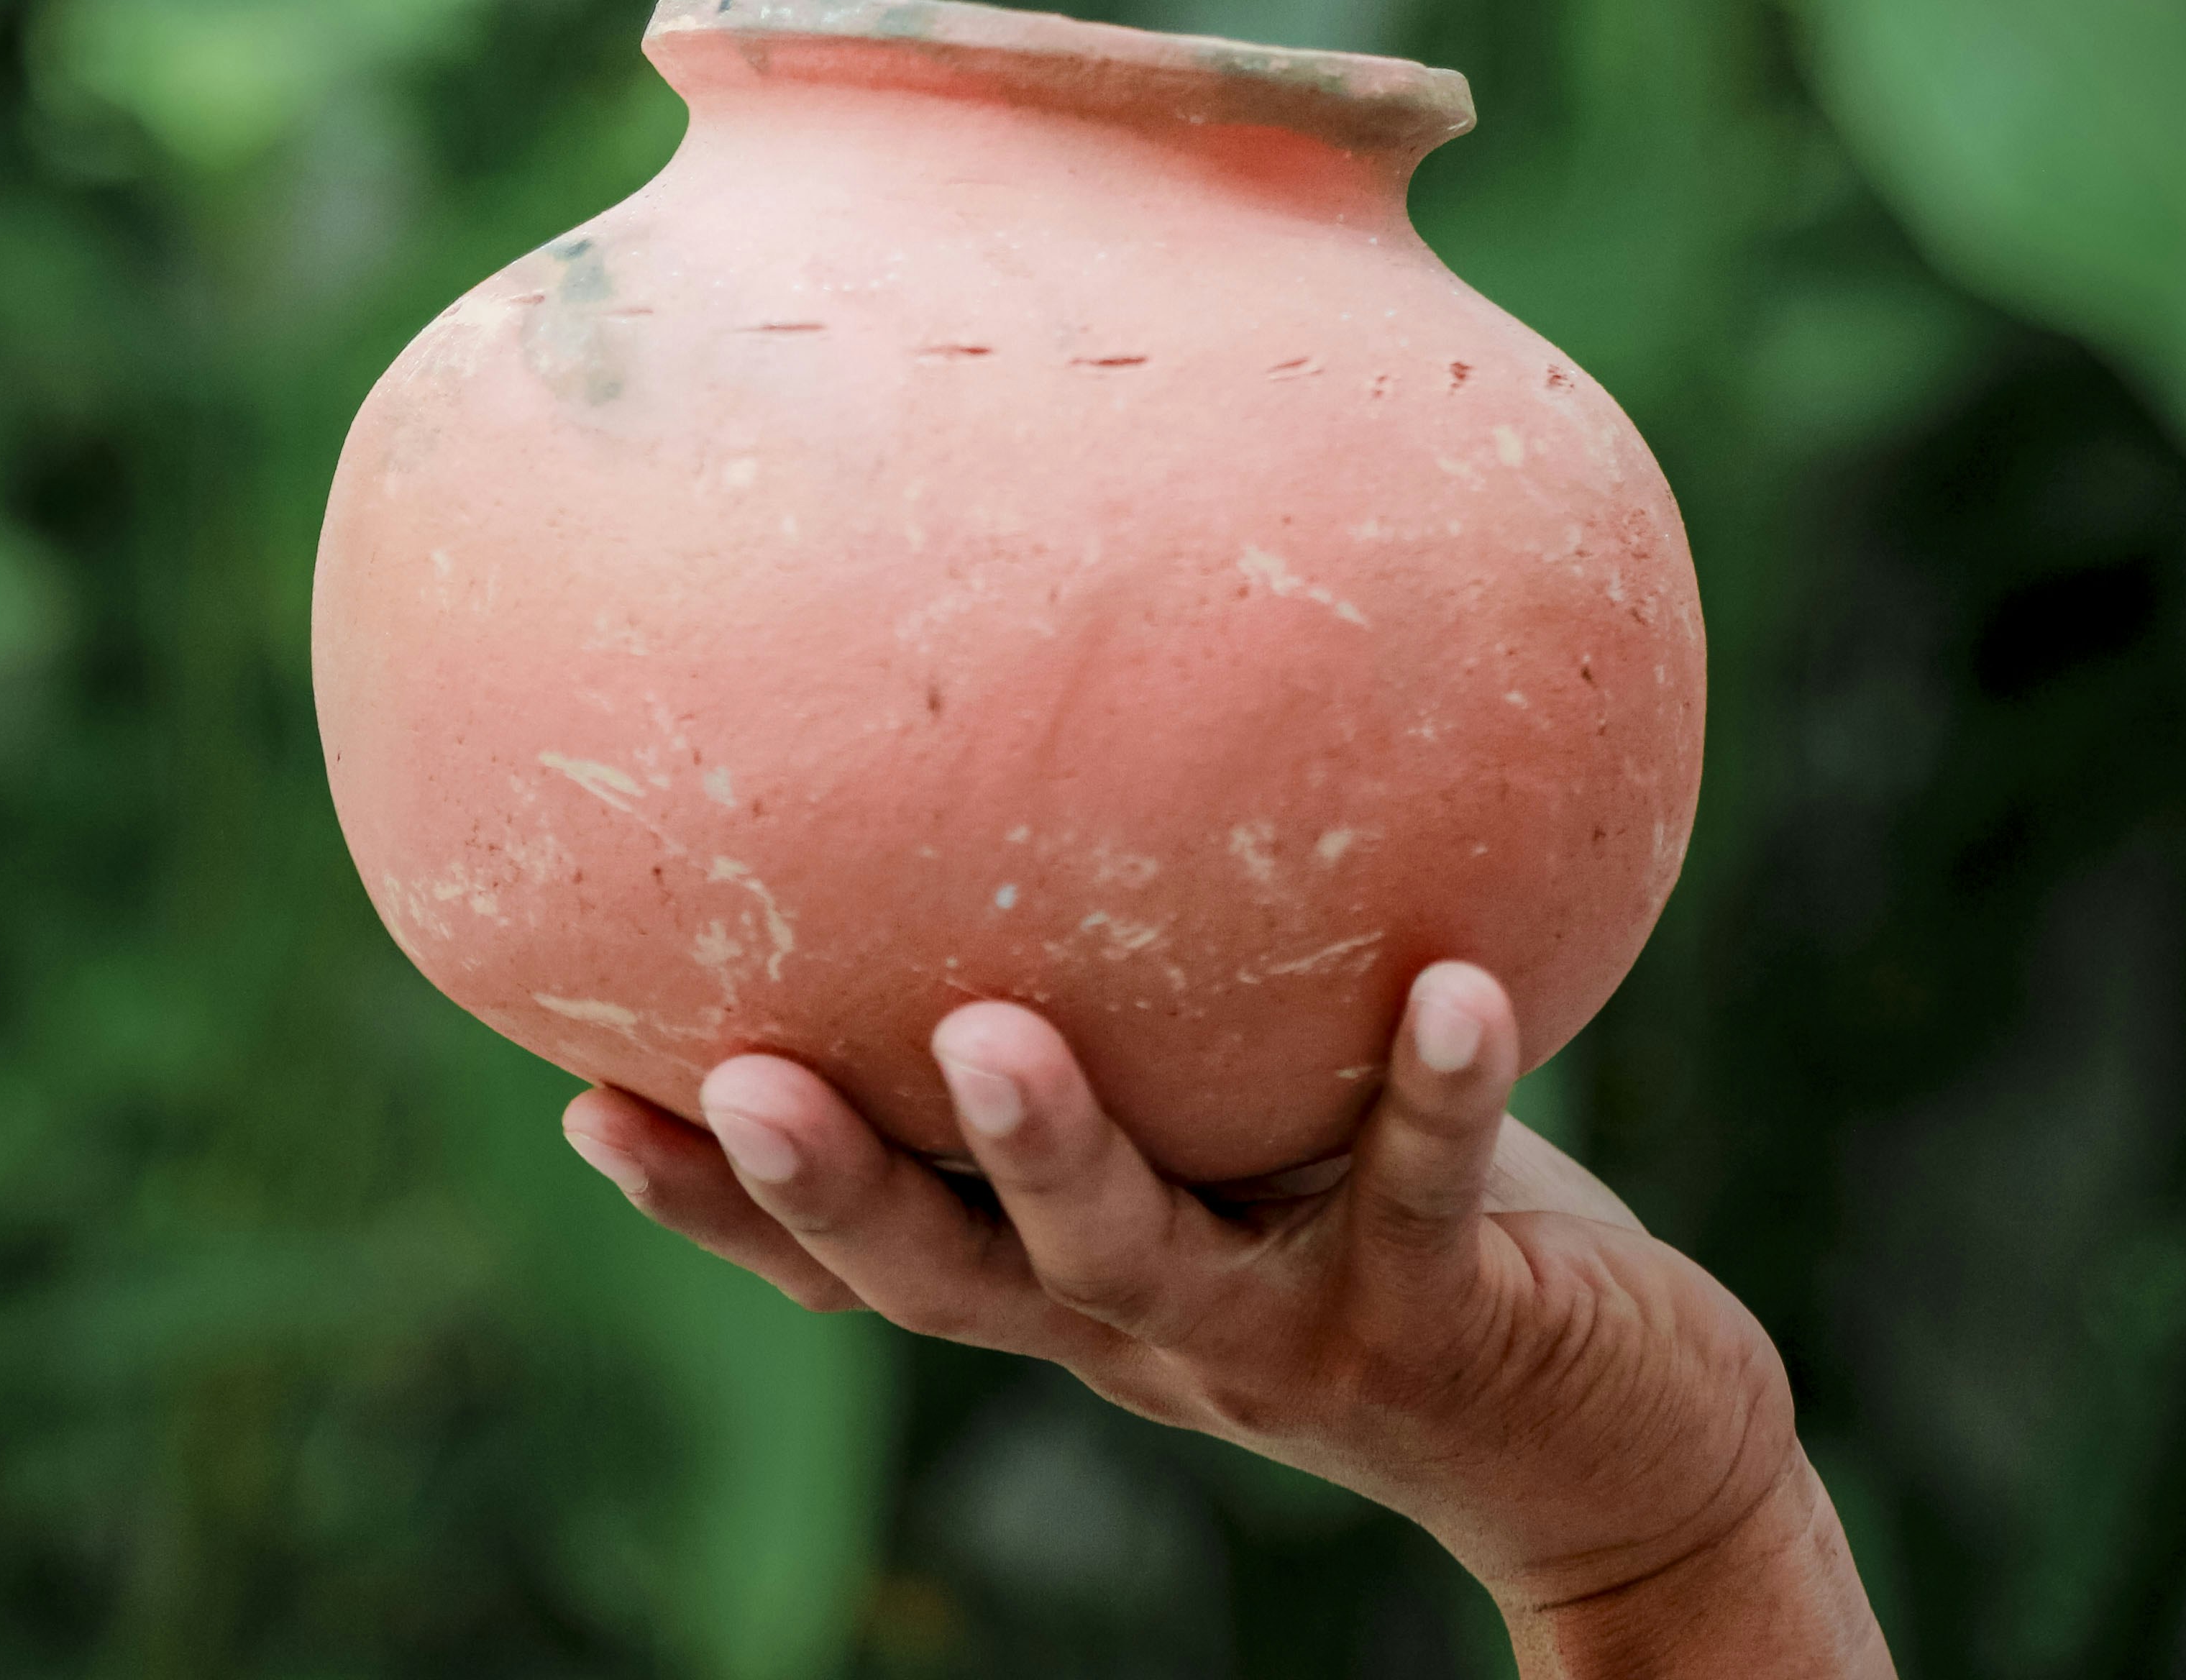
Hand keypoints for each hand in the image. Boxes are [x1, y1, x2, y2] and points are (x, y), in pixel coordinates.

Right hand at [561, 968, 1891, 1676]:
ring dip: (1060, 1151)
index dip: (714, 1199)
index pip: (854, 1254)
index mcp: (1066, 1275)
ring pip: (1141, 1254)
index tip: (583, 1098)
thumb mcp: (1239, 1109)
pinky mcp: (1444, 1314)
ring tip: (998, 1034)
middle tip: (735, 1074)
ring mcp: (1283, 1330)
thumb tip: (1039, 752)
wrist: (1602, 1433)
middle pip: (949, 1277)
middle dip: (832, 1187)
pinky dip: (1438, 1085)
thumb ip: (1150, 994)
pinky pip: (1429, 1183)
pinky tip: (1458, 979)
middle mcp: (1142, 1322)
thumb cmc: (1383, 1210)